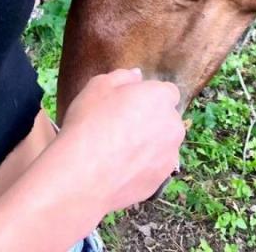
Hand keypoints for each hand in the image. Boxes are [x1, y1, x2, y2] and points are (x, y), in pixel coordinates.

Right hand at [56, 69, 184, 215]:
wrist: (84, 176)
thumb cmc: (89, 124)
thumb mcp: (98, 86)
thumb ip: (122, 77)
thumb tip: (137, 76)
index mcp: (160, 97)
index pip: (168, 92)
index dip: (149, 96)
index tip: (130, 103)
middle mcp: (172, 125)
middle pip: (167, 118)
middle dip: (152, 119)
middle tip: (122, 125)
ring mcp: (170, 155)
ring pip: (163, 143)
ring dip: (150, 143)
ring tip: (120, 150)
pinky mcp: (162, 180)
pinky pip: (156, 166)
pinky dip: (144, 165)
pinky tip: (121, 168)